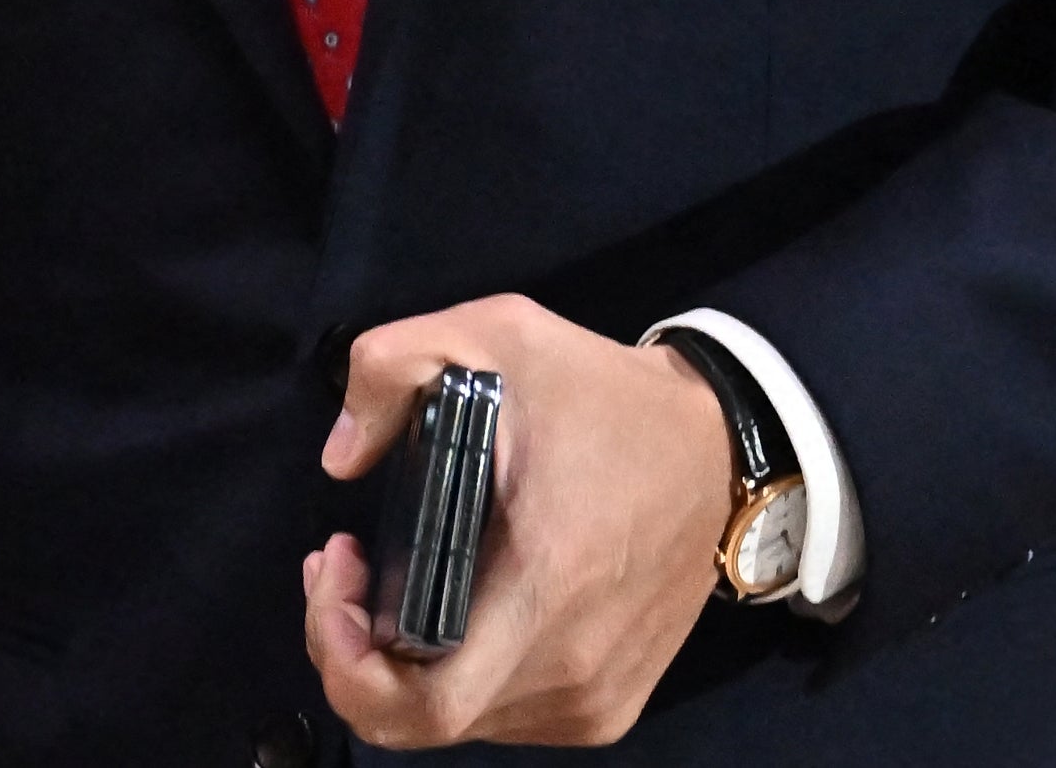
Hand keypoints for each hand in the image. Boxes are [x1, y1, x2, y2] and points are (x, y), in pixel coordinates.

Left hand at [304, 299, 735, 745]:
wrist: (717, 447)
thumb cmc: (604, 396)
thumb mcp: (496, 332)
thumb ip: (392, 367)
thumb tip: (340, 459)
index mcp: (546, 590)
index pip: (424, 704)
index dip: (345, 660)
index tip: (338, 568)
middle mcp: (573, 669)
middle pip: (420, 720)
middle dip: (350, 653)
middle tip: (344, 570)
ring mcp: (595, 699)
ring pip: (456, 722)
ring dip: (396, 662)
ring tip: (379, 576)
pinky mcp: (608, 705)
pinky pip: (500, 715)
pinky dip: (450, 674)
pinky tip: (437, 606)